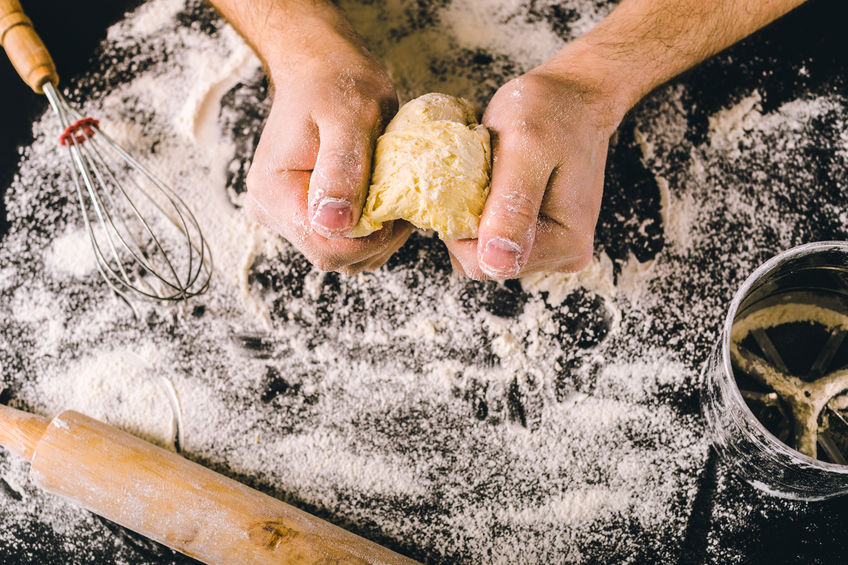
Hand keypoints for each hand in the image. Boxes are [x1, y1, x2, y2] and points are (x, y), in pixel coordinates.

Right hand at [243, 12, 412, 273]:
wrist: (321, 68)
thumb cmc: (336, 84)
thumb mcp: (349, 118)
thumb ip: (342, 170)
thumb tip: (334, 224)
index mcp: (275, 193)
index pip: (327, 247)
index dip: (371, 238)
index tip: (398, 208)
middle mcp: (272, 211)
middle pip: (335, 256)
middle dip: (378, 237)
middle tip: (401, 196)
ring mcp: (286, 216)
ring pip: (344, 255)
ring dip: (378, 234)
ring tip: (391, 192)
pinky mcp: (305, 215)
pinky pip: (345, 241)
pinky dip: (372, 229)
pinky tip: (381, 198)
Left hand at [446, 66, 623, 279]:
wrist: (574, 96)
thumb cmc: (551, 112)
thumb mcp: (526, 148)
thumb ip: (512, 206)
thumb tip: (497, 262)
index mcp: (565, 243)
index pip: (486, 264)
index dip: (462, 230)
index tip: (471, 185)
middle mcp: (562, 256)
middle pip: (485, 262)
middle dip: (469, 222)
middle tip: (484, 176)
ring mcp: (551, 248)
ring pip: (484, 251)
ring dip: (474, 216)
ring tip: (492, 177)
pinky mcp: (539, 236)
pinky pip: (491, 238)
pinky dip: (481, 213)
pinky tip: (494, 185)